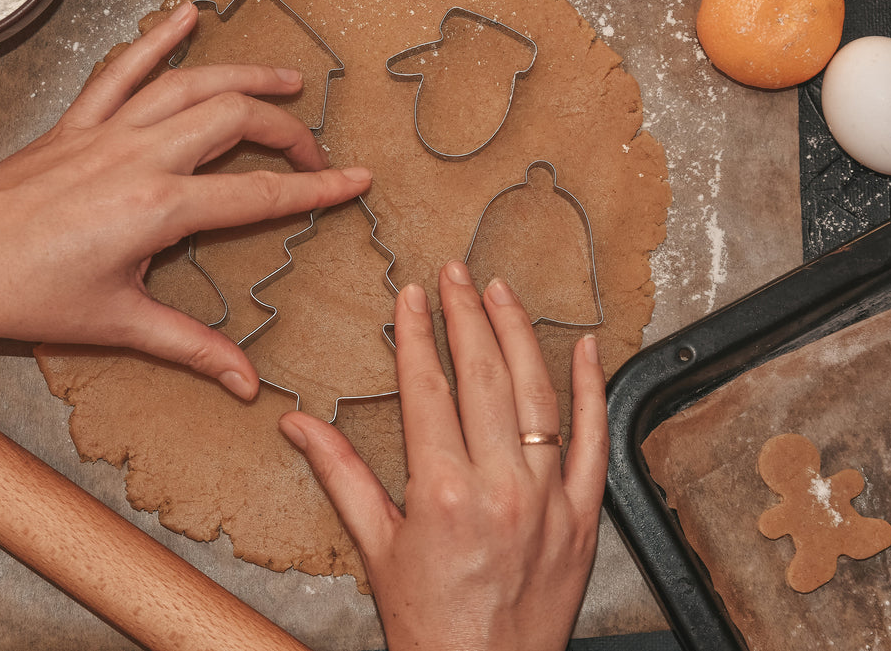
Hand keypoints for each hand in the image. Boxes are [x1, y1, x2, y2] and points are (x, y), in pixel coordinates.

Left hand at [0, 2, 370, 397]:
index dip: (317, 188)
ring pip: (191, 83)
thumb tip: (248, 385)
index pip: (259, 193)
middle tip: (312, 152)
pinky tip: (188, 17)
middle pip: (235, 120)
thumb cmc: (27, 298)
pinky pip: (123, 68)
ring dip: (244, 75)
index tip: (358, 180)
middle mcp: (140, 156)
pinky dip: (158, 39)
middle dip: (286, 131)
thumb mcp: (119, 325)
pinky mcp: (76, 123)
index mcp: (158, 208)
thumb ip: (192, 348)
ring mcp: (107, 131)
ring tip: (284, 79)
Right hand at [277, 261, 608, 650]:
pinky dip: (591, 390)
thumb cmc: (428, 622)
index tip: (412, 295)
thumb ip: (340, 475)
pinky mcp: (584, 517)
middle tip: (454, 273)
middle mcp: (501, 487)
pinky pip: (594, 441)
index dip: (418, 333)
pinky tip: (583, 349)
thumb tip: (296, 425)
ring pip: (539, 396)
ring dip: (519, 335)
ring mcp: (549, 500)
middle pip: (484, 376)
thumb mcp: (376, 547)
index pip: (428, 387)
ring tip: (501, 292)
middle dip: (466, 315)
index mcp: (443, 491)